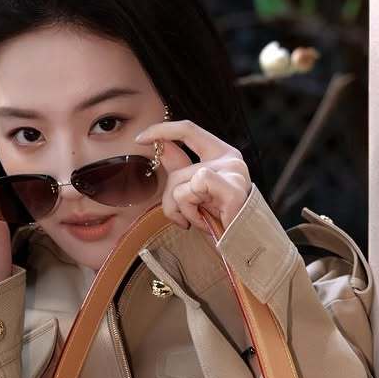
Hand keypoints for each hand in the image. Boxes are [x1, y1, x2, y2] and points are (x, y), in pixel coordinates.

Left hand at [133, 118, 250, 233]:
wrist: (239, 247)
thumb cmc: (218, 223)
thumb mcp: (194, 192)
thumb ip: (179, 168)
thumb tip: (160, 145)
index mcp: (222, 153)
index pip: (188, 130)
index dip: (161, 131)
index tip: (139, 139)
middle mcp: (230, 158)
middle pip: (177, 170)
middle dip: (169, 199)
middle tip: (183, 218)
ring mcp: (234, 172)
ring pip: (181, 183)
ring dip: (181, 209)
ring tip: (199, 221)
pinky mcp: (233, 189)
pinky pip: (194, 188)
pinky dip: (191, 210)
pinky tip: (205, 223)